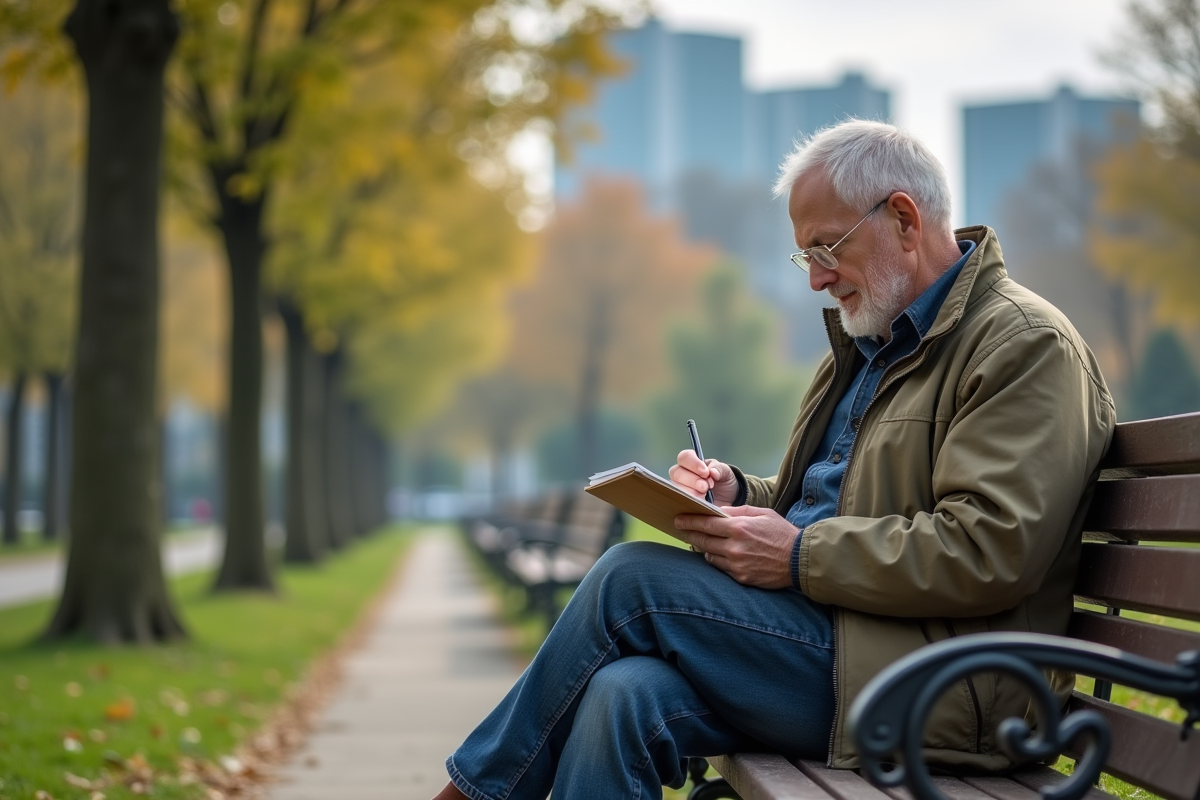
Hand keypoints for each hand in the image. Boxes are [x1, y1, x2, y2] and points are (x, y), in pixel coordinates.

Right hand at [668, 450, 738, 505]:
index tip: (705, 472)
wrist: (727, 499)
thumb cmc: (723, 481)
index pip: (684, 457)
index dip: (693, 464)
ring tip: (704, 496)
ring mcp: (680, 489)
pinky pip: (679, 501)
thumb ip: (719, 469)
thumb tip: (712, 472)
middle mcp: (682, 474)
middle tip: (705, 487)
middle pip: (676, 473)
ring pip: (676, 488)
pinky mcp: (682, 502)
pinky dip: (689, 502)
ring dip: (690, 492)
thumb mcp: (726, 472)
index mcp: (692, 463)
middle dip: (692, 480)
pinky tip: (700, 504)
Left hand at [674, 505, 797, 588]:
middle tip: (681, 528)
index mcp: (740, 528)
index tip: (679, 519)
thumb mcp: (762, 514)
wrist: (801, 560)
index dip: (690, 521)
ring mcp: (737, 565)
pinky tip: (719, 554)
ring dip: (705, 548)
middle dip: (690, 533)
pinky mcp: (741, 577)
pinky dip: (718, 560)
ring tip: (702, 541)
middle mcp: (735, 547)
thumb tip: (718, 511)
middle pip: (703, 541)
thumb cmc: (782, 533)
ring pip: (709, 556)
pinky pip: (721, 568)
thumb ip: (738, 512)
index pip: (706, 524)